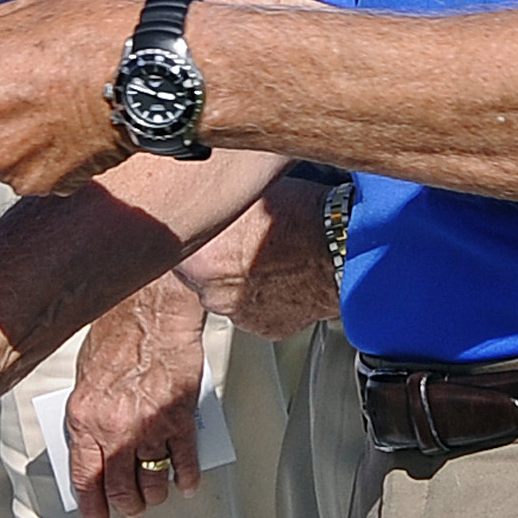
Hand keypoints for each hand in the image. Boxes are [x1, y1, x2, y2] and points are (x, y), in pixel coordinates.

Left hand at [66, 276, 205, 517]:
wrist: (152, 311)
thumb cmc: (117, 334)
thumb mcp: (86, 378)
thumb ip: (88, 417)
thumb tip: (93, 448)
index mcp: (85, 419)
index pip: (86, 480)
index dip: (92, 508)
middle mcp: (116, 430)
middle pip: (122, 490)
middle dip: (128, 506)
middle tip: (131, 508)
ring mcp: (150, 428)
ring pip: (154, 483)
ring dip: (155, 494)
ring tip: (156, 493)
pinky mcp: (181, 420)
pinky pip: (184, 464)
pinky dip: (186, 479)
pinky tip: (184, 482)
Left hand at [172, 174, 340, 341]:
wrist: (345, 250)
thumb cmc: (302, 217)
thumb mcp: (242, 193)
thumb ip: (212, 202)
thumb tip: (199, 189)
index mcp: (199, 261)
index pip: (172, 247)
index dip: (187, 232)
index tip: (195, 224)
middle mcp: (213, 293)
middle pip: (198, 272)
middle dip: (213, 256)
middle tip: (237, 235)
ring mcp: (240, 314)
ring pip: (226, 290)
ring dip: (237, 275)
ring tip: (265, 251)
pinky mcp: (266, 328)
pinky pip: (254, 308)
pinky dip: (262, 293)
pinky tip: (280, 271)